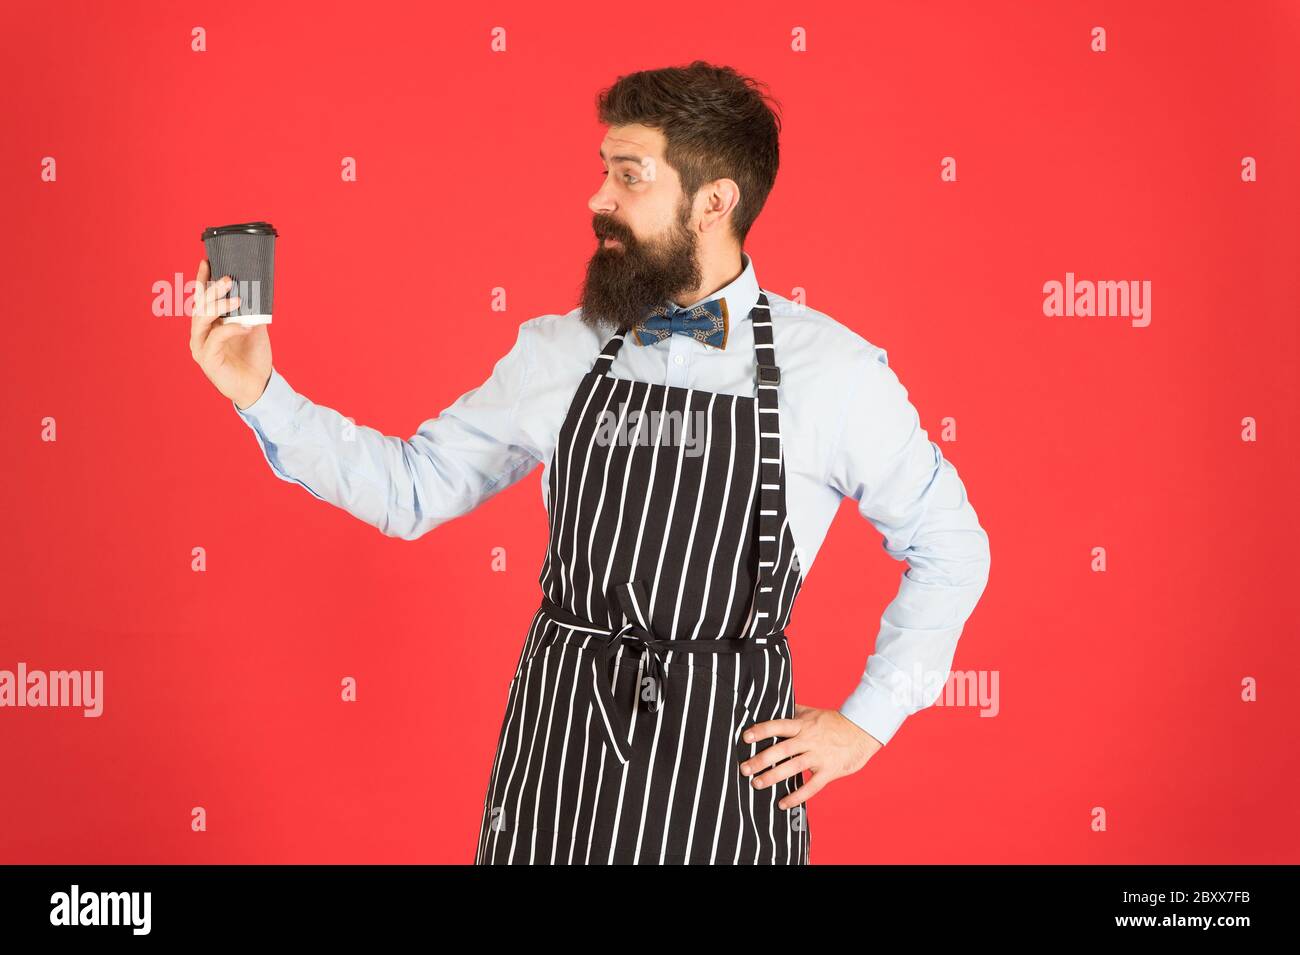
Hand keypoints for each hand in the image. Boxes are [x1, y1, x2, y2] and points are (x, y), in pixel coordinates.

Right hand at [189, 258, 272, 409]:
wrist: (259, 385)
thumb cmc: (254, 357)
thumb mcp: (254, 328)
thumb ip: (250, 311)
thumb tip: (256, 290)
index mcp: (209, 324)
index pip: (202, 299)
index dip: (202, 280)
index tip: (207, 261)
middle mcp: (200, 334)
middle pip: (200, 306)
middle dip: (213, 290)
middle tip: (229, 278)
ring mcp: (201, 347)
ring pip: (202, 320)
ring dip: (219, 307)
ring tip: (238, 299)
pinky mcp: (207, 360)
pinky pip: (215, 339)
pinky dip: (230, 329)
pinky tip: (245, 326)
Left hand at [738, 704, 883, 809]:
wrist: (861, 731)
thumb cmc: (833, 722)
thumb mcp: (811, 712)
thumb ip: (792, 711)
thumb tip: (772, 704)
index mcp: (802, 724)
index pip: (778, 726)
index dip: (761, 731)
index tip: (746, 737)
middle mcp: (808, 740)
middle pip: (781, 749)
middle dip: (761, 760)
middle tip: (744, 768)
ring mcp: (819, 756)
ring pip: (793, 767)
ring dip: (773, 777)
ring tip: (756, 784)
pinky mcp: (829, 771)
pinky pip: (811, 786)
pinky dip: (796, 796)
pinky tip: (782, 803)